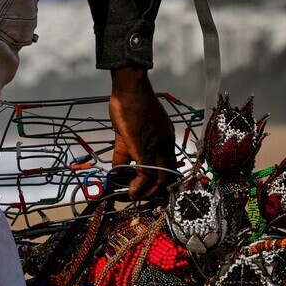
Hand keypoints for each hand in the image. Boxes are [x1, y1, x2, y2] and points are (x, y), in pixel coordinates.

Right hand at [109, 67, 176, 199]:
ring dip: (147, 193)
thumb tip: (117, 170)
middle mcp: (166, 145)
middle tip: (140, 196)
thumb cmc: (129, 105)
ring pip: (160, 179)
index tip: (146, 187)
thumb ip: (125, 153)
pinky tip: (129, 192)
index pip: (168, 166)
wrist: (129, 89)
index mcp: (165, 139)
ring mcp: (157, 147)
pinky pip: (145, 175)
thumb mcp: (129, 132)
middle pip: (168, 176)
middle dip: (155, 191)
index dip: (159, 181)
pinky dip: (138, 187)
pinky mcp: (144, 149)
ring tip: (133, 196)